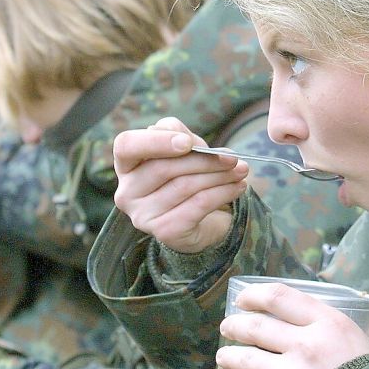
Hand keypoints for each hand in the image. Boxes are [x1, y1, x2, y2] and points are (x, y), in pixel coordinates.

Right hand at [112, 117, 248, 252]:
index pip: (126, 146)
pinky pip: (198, 205)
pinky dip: (223, 193)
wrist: (199, 220)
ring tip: (241, 170)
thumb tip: (191, 142)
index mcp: (126, 165)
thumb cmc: (187, 176)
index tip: (187, 142)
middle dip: (204, 160)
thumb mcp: (183, 150)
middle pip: (163, 167)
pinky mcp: (164, 232)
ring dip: (220, 176)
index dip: (156, 141)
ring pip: (184, 186)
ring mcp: (142, 215)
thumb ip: (181, 136)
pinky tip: (238, 187)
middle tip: (232, 157)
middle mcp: (127, 192)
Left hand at [217, 287, 368, 368]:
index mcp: (330, 324)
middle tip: (228, 325)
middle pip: (257, 326)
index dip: (255, 294)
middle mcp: (307, 343)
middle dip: (236, 324)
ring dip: (231, 354)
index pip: (280, 297)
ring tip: (224, 354)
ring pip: (250, 358)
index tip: (244, 299)